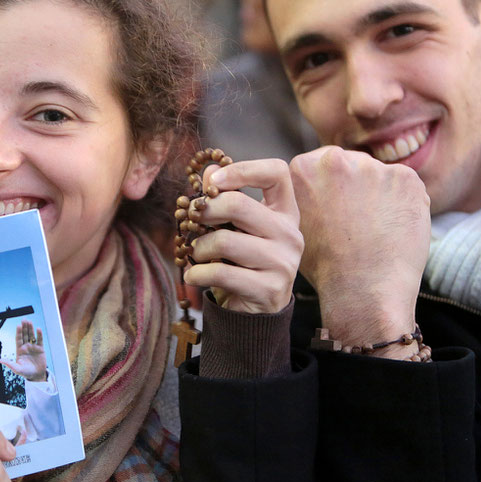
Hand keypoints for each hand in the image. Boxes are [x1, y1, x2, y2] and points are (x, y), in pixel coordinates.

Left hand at [0, 320, 45, 381]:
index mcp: (19, 350)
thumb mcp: (17, 369)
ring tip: (30, 322)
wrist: (36, 375)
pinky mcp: (40, 349)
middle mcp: (26, 347)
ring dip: (31, 329)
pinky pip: (39, 340)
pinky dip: (39, 334)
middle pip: (25, 335)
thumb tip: (0, 360)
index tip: (18, 326)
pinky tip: (38, 329)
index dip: (18, 332)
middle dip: (24, 328)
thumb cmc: (25, 373)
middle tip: (24, 320)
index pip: (18, 339)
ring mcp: (33, 347)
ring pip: (31, 336)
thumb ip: (10, 364)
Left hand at [182, 158, 302, 312]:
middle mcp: (289, 234)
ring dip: (198, 248)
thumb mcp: (237, 227)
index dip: (243, 169)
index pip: (276, 173)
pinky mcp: (269, 289)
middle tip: (191, 221)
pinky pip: (221, 273)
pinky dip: (197, 273)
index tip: (214, 181)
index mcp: (285, 212)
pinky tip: (194, 276)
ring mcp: (283, 263)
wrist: (257, 312)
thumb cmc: (244, 261)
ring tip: (196, 254)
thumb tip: (210, 170)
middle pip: (238, 205)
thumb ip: (226, 197)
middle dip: (205, 211)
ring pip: (224, 241)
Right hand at [290, 147, 429, 354]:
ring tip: (377, 230)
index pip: (325, 163)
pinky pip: (406, 186)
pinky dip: (404, 204)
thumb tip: (312, 187)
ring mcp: (372, 167)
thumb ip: (304, 196)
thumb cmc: (327, 266)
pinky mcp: (404, 177)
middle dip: (359, 187)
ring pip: (381, 176)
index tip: (340, 206)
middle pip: (354, 164)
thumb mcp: (296, 226)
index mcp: (303, 169)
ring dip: (382, 195)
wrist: (363, 289)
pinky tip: (395, 229)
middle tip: (361, 221)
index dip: (335, 186)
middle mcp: (335, 160)